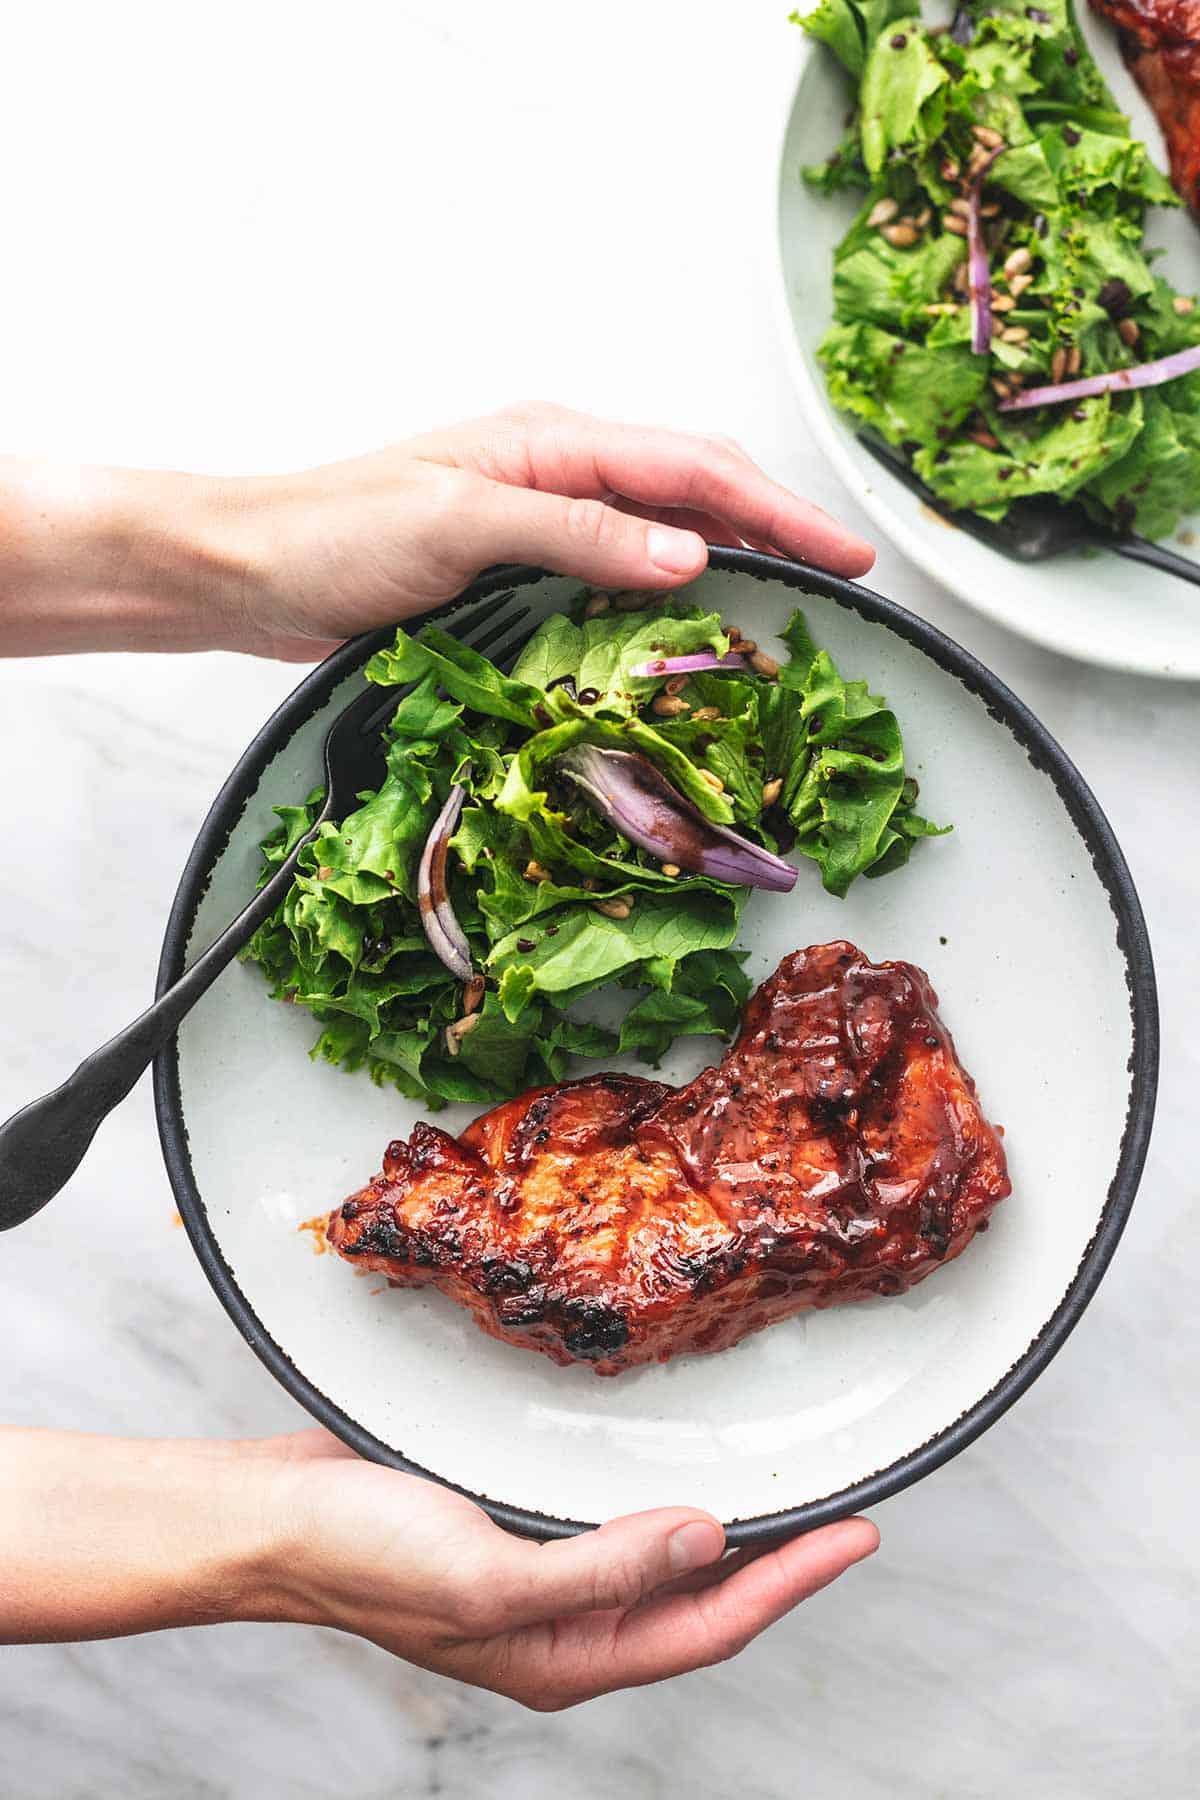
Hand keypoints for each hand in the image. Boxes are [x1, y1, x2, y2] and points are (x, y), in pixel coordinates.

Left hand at [0, 404, 872, 657]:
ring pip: (666, 534)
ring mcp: (543, 518)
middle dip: (778, 528)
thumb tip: (691, 554)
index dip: (780, 510)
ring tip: (800, 605)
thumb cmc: (336, 534)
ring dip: (734, 563)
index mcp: (553, 440)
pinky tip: (697, 631)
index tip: (850, 551)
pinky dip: (672, 599)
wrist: (251, 570)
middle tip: (850, 578)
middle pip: (697, 491)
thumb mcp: (461, 524)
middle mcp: (559, 470)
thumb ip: (578, 534)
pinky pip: (621, 576)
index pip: (695, 468)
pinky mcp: (522, 568)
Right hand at [262, 1429, 878, 1707]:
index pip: (708, 1625)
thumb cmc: (363, 1554)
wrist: (275, 1514)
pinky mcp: (515, 1522)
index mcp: (563, 1655)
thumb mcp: (486, 1577)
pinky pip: (612, 1516)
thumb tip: (707, 1540)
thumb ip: (602, 1569)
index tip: (858, 1536)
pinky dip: (657, 1494)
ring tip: (785, 1492)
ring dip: (723, 1528)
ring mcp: (540, 1573)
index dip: (791, 1582)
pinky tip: (674, 1460)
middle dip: (778, 1561)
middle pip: (699, 1598)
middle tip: (846, 1513)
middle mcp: (563, 1621)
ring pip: (660, 1558)